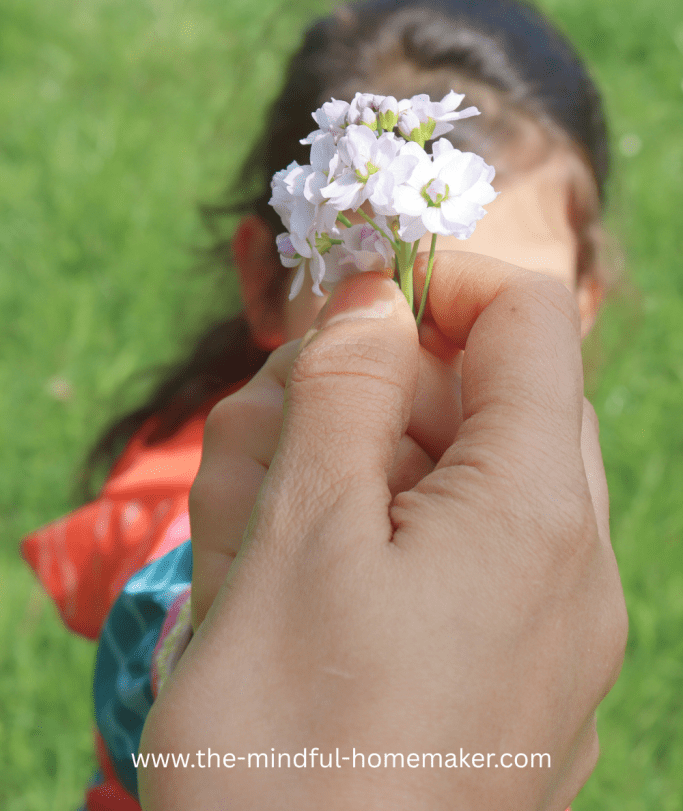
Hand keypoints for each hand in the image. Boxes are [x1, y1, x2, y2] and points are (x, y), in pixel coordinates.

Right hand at [139, 254, 626, 810]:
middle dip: (373, 389)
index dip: (438, 284)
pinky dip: (374, 543)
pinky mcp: (504, 679)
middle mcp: (568, 566)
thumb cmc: (294, 758)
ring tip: (253, 528)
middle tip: (268, 433)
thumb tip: (376, 295)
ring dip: (353, 468)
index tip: (342, 305)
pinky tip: (290, 586)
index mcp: (538, 513)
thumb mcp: (301, 541)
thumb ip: (345, 393)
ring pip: (454, 480)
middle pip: (483, 400)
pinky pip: (451, 564)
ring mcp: (544, 629)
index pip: (527, 319)